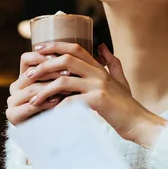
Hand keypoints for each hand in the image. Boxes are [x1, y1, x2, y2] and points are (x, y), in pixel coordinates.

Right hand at [5, 50, 70, 125]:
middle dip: (51, 73)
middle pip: (31, 74)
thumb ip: (57, 72)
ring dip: (50, 88)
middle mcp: (14, 87)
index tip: (61, 57)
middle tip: (70, 73)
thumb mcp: (58, 86)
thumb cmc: (58, 104)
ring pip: (31, 89)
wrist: (50, 132)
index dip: (42, 56)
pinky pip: (29, 106)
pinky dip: (44, 104)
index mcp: (22, 76)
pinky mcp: (12, 115)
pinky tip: (58, 102)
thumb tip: (70, 54)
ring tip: (67, 87)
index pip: (26, 59)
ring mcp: (12, 101)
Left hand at [25, 42, 167, 146]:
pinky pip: (71, 101)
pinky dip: (57, 107)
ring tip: (32, 99)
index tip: (37, 50)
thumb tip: (103, 46)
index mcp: (100, 67)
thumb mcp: (119, 79)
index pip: (75, 47)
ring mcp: (99, 86)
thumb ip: (110, 62)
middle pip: (65, 60)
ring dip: (45, 89)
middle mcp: (98, 73)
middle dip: (43, 66)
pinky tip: (48, 114)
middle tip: (28, 75)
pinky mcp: (98, 101)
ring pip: (64, 80)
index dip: (55, 45)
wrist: (139, 123)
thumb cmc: (127, 105)